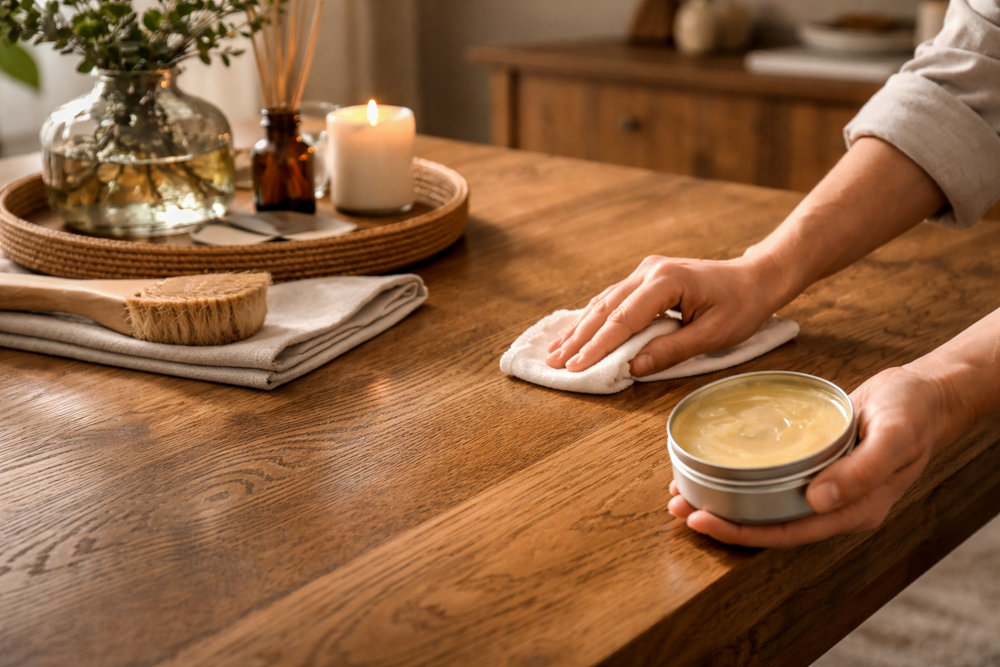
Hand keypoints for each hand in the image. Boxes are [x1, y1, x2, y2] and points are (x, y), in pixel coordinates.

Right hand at [544, 254, 779, 375]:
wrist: (755, 277)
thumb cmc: (741, 306)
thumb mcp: (713, 334)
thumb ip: (671, 350)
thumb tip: (633, 368)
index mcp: (666, 282)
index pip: (623, 319)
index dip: (598, 345)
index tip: (577, 366)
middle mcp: (649, 271)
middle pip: (605, 309)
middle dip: (578, 338)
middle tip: (555, 364)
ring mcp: (646, 271)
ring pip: (604, 302)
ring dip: (580, 328)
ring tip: (556, 351)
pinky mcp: (646, 277)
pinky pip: (613, 299)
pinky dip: (593, 318)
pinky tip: (576, 331)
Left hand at [667, 365, 956, 547]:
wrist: (926, 396)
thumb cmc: (913, 412)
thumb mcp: (893, 435)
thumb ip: (862, 471)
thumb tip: (819, 502)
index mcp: (855, 511)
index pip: (788, 533)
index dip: (741, 533)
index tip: (701, 520)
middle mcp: (835, 507)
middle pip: (770, 527)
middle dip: (721, 521)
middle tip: (677, 507)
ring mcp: (825, 490)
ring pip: (767, 507)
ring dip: (724, 503)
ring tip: (682, 493)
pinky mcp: (815, 469)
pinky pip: (772, 484)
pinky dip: (740, 481)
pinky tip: (713, 469)